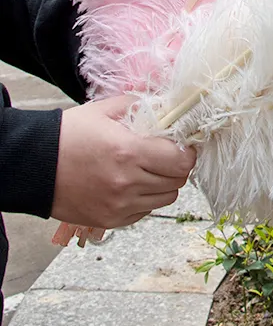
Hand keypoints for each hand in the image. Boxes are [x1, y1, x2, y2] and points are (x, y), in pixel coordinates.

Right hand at [50, 96, 196, 228]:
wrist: (32, 166)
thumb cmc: (67, 136)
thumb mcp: (105, 110)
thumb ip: (140, 105)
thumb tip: (167, 106)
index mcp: (129, 152)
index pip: (182, 161)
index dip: (187, 152)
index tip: (182, 146)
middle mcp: (126, 182)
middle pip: (177, 181)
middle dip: (177, 167)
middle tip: (167, 156)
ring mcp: (118, 205)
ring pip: (166, 199)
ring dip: (164, 184)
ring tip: (149, 170)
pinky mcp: (109, 220)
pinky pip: (145, 212)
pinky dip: (146, 199)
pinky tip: (132, 185)